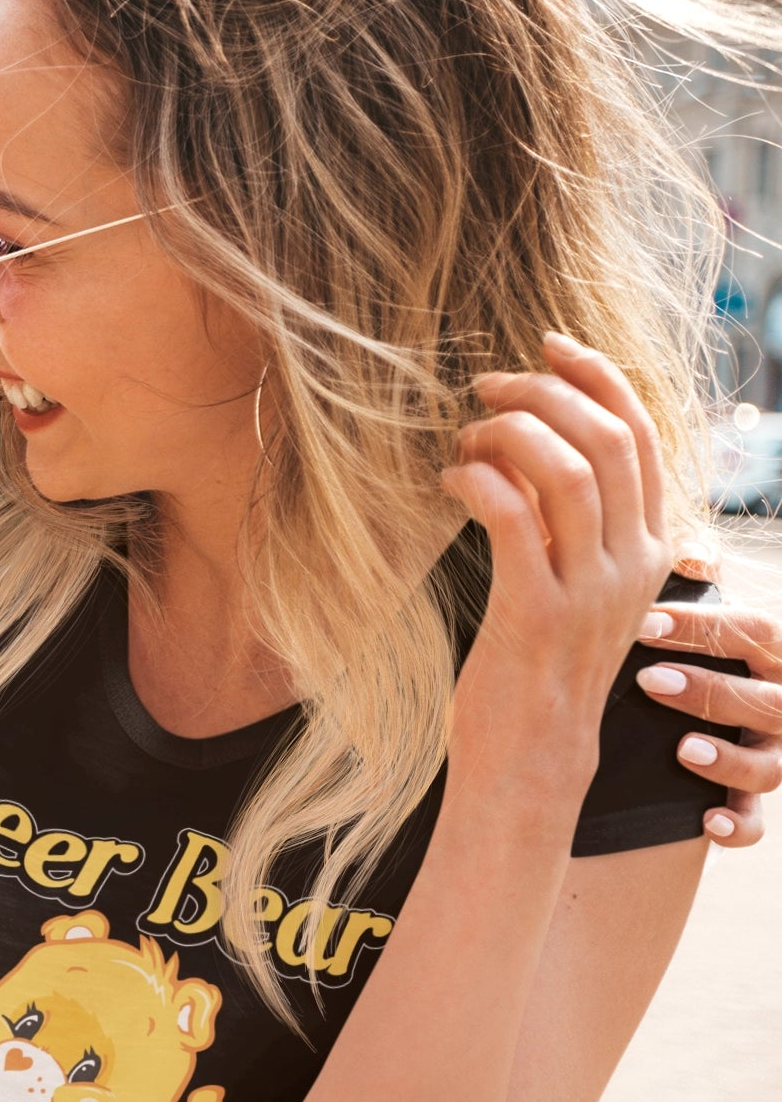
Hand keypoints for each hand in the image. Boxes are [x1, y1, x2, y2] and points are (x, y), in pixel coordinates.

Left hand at [442, 333, 673, 776]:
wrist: (532, 756)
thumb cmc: (538, 666)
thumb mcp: (575, 584)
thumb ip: (570, 521)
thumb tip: (530, 444)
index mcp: (652, 548)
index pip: (642, 434)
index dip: (597, 376)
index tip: (548, 345)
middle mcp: (634, 563)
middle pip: (608, 437)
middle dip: (544, 391)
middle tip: (487, 384)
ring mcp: (591, 590)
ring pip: (567, 469)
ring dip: (508, 431)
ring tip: (465, 434)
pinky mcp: (537, 614)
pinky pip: (513, 519)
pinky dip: (478, 481)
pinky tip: (449, 481)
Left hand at [635, 557, 781, 846]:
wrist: (706, 709)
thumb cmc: (700, 651)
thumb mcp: (705, 616)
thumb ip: (698, 586)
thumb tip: (691, 555)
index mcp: (772, 654)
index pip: (752, 632)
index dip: (703, 628)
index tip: (645, 622)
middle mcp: (781, 705)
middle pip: (766, 700)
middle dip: (709, 691)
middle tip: (648, 680)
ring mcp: (772, 754)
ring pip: (770, 766)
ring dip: (728, 759)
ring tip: (682, 750)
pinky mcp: (749, 800)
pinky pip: (756, 824)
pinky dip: (737, 827)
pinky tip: (707, 822)